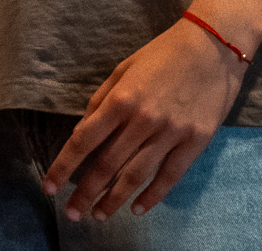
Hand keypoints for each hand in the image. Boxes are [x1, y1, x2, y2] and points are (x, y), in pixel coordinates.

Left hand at [42, 17, 247, 219]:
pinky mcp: (196, 142)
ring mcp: (171, 133)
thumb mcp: (122, 70)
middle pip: (107, 165)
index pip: (83, 141)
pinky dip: (153, 196)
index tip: (48, 186)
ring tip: (98, 215)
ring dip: (115, 200)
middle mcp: (143, 120)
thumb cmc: (162, 55)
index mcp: (120, 100)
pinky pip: (171, 176)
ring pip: (136, 176)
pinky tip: (138, 208)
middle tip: (71, 212)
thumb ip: (101, 101)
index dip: (63, 167)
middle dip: (85, 192)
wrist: (213, 47)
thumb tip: (83, 130)